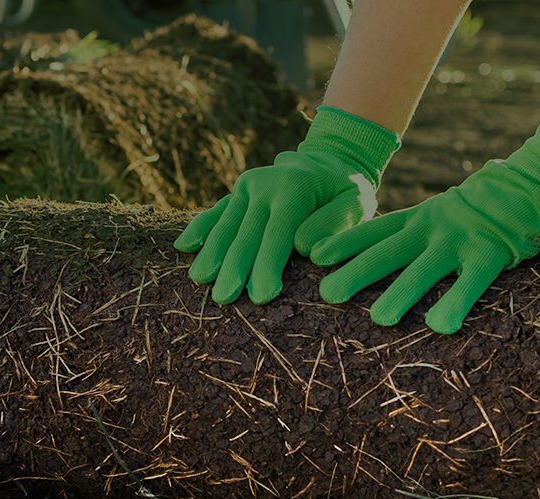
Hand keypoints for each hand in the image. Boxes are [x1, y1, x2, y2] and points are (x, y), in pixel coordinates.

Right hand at [174, 106, 399, 304]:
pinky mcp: (237, 192)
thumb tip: (304, 247)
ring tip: (199, 279)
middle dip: (233, 267)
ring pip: (225, 225)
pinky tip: (182, 246)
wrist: (330, 159)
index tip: (260, 296)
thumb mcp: (356, 202)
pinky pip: (215, 212)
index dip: (267, 266)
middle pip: (246, 233)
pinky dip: (199, 228)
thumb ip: (334, 223)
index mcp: (295, 189)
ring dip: (211, 253)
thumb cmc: (345, 191)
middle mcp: (265, 185)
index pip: (277, 235)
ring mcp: (246, 187)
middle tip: (223, 298)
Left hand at [312, 104, 539, 332]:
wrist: (534, 181)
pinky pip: (471, 282)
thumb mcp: (437, 215)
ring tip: (379, 318)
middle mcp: (431, 228)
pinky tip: (440, 325)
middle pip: (387, 252)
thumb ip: (409, 235)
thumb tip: (374, 259)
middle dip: (357, 273)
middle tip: (327, 294)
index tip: (312, 255)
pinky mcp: (491, 253)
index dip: (344, 243)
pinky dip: (455, 302)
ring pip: (424, 270)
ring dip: (401, 294)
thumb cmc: (481, 208)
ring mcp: (459, 240)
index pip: (374, 231)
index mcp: (416, 219)